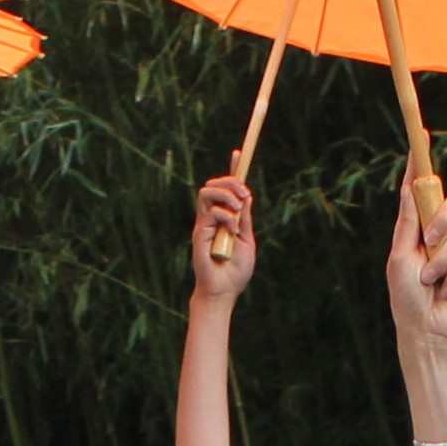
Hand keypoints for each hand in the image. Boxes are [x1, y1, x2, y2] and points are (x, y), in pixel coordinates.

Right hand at [190, 172, 256, 303]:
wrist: (224, 291)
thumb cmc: (235, 271)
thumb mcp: (247, 240)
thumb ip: (244, 219)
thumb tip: (247, 197)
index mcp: (224, 218)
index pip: (225, 189)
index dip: (232, 170)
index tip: (238, 154)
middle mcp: (211, 218)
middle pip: (214, 184)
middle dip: (231, 181)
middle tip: (245, 196)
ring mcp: (203, 224)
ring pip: (207, 192)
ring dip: (227, 195)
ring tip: (238, 209)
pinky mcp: (199, 233)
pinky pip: (212, 212)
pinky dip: (226, 217)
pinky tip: (231, 231)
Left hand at [385, 172, 446, 349]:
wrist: (426, 328)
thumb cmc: (406, 295)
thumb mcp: (400, 256)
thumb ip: (408, 222)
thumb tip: (409, 187)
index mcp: (416, 227)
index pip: (420, 190)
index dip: (421, 163)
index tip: (422, 135)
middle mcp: (438, 233)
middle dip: (443, 218)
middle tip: (430, 241)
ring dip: (442, 261)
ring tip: (431, 281)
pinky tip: (446, 290)